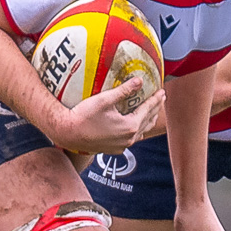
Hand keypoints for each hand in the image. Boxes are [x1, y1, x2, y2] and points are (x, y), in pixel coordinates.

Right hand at [51, 77, 165, 152]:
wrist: (68, 133)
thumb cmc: (83, 116)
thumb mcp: (104, 100)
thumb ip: (124, 90)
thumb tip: (139, 80)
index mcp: (129, 126)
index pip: (148, 109)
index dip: (156, 99)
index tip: (162, 91)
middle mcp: (128, 139)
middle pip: (148, 121)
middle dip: (155, 109)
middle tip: (160, 99)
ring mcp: (121, 146)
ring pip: (141, 132)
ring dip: (148, 121)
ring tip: (152, 112)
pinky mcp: (114, 149)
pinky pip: (131, 139)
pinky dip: (137, 130)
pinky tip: (135, 126)